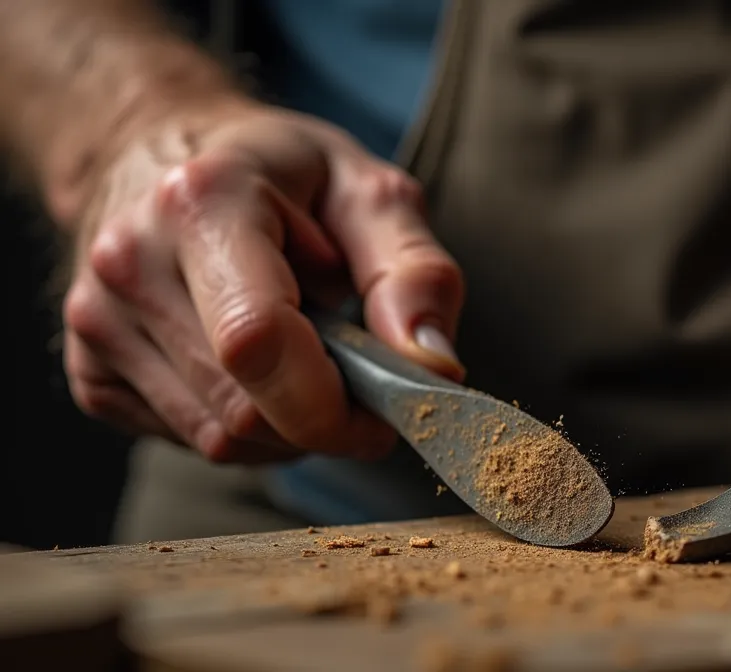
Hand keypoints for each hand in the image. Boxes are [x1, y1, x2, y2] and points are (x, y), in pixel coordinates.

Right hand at [61, 101, 464, 462]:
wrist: (162, 155)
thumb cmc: (284, 175)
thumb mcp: (371, 193)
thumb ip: (415, 274)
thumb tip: (435, 370)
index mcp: (202, 203)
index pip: (258, 342)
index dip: (334, 405)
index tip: (388, 406)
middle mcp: (130, 262)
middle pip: (243, 410)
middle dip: (324, 417)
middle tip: (359, 371)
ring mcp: (96, 321)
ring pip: (219, 440)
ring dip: (288, 424)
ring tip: (303, 353)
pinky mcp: (88, 372)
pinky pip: (191, 441)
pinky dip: (245, 425)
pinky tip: (253, 368)